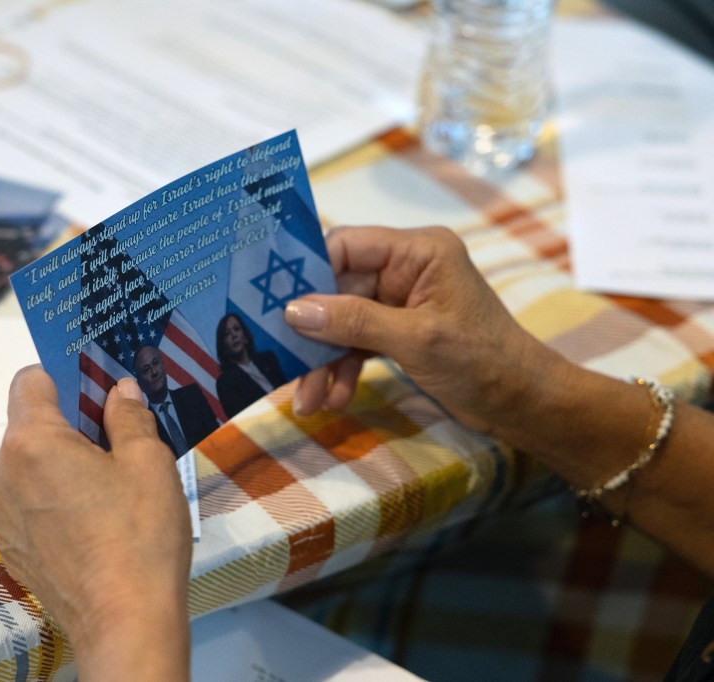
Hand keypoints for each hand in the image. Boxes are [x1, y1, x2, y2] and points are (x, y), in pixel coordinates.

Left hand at [0, 366, 190, 680]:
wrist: (125, 623)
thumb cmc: (139, 537)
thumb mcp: (149, 463)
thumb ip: (129, 417)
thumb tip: (120, 392)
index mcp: (32, 442)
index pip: (30, 380)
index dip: (64, 375)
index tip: (96, 386)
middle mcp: (2, 474)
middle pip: (29, 425)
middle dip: (68, 424)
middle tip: (115, 439)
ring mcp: (1, 514)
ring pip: (28, 465)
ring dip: (59, 463)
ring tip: (107, 486)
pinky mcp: (10, 547)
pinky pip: (27, 502)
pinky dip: (52, 498)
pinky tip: (91, 519)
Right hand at [285, 225, 558, 433]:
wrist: (523, 404)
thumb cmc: (482, 361)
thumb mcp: (415, 340)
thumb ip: (354, 321)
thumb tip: (294, 311)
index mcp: (418, 251)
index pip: (346, 246)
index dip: (309, 275)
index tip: (276, 308)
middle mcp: (406, 268)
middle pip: (337, 290)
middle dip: (313, 334)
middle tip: (286, 368)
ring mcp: (402, 301)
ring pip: (342, 321)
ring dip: (323, 359)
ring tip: (309, 400)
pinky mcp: (400, 331)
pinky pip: (357, 341)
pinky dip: (343, 367)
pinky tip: (334, 396)